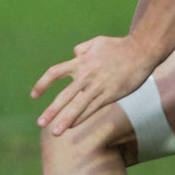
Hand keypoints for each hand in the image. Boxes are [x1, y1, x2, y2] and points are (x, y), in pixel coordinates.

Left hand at [30, 35, 154, 135]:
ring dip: (65, 121)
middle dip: (51, 111)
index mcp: (81, 62)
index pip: (55, 73)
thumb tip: (73, 55)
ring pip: (77, 107)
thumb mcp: (96, 42)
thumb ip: (82, 49)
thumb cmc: (119, 46)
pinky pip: (92, 109)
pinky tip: (73, 126)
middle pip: (64, 96)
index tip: (34, 95)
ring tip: (55, 132)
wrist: (140, 52)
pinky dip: (82, 118)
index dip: (43, 84)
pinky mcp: (109, 95)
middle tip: (40, 123)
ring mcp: (97, 87)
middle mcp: (86, 76)